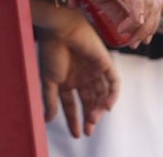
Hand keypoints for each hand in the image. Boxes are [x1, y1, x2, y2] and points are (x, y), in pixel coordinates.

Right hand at [39, 12, 118, 137]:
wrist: (60, 28)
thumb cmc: (51, 51)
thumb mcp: (49, 80)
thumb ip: (50, 100)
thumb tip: (48, 120)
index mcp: (66, 80)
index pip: (72, 104)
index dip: (74, 119)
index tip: (76, 135)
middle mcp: (81, 77)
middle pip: (89, 102)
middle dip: (89, 117)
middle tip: (88, 130)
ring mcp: (94, 70)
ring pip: (102, 95)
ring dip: (99, 108)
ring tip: (93, 118)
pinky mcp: (106, 63)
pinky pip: (114, 83)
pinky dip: (113, 95)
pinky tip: (107, 106)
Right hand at [62, 0, 160, 47]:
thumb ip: (116, 13)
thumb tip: (125, 32)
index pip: (150, 8)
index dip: (147, 27)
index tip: (134, 42)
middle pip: (154, 7)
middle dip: (146, 29)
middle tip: (133, 43)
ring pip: (150, 3)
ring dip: (141, 24)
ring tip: (125, 33)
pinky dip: (137, 10)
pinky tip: (131, 23)